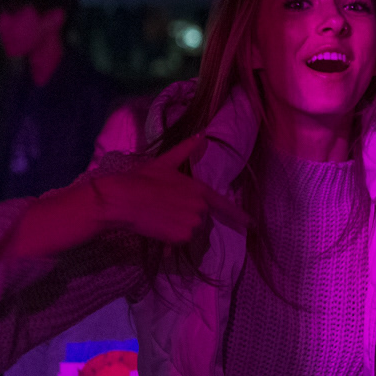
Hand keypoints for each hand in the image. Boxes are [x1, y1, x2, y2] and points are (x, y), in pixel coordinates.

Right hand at [92, 135, 245, 243]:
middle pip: (200, 217)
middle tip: (165, 208)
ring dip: (178, 227)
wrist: (124, 199)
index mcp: (199, 190)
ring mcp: (193, 223)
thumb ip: (186, 150)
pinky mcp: (182, 236)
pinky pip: (179, 241)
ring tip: (159, 217)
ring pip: (190, 230)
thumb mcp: (165, 162)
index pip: (223, 204)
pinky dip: (170, 240)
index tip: (251, 224)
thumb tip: (201, 134)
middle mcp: (201, 207)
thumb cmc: (142, 179)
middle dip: (186, 215)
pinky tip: (157, 229)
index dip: (238, 215)